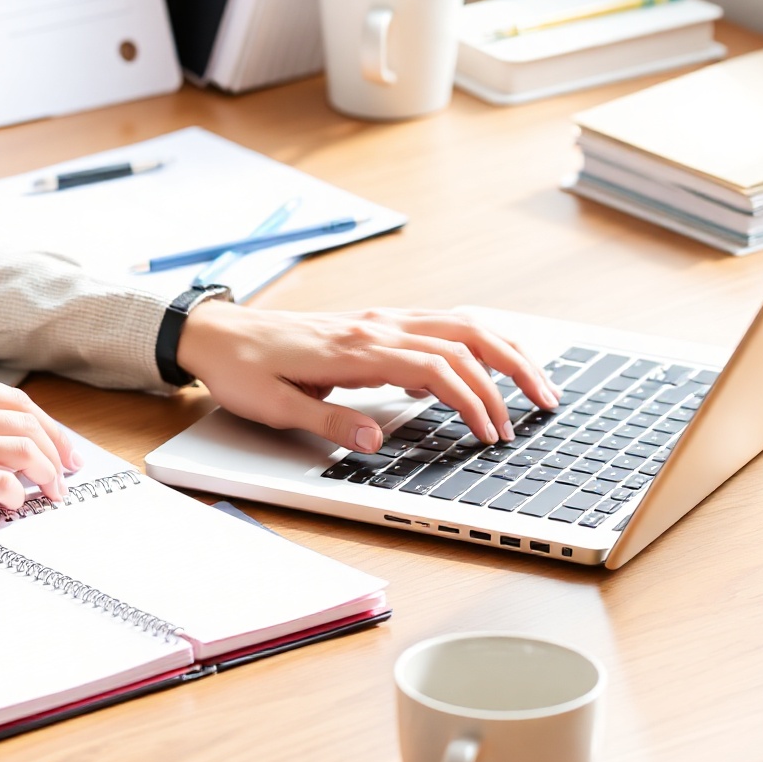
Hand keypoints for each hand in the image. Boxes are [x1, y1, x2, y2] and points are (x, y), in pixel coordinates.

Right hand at [0, 364, 81, 528]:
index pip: (12, 399)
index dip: (45, 424)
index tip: (58, 444)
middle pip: (28, 422)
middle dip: (58, 448)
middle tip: (69, 471)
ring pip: (25, 450)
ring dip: (48, 474)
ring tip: (53, 494)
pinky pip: (0, 484)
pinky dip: (17, 495)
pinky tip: (15, 506)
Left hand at [175, 301, 558, 453]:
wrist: (216, 332)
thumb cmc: (242, 369)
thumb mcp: (274, 406)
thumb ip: (329, 421)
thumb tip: (375, 439)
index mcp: (357, 347)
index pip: (437, 368)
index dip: (474, 401)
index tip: (494, 434)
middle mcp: (375, 326)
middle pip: (463, 337)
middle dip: (512, 368)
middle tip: (546, 403)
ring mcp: (376, 321)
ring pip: (456, 324)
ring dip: (501, 350)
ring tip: (534, 382)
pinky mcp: (372, 325)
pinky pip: (436, 326)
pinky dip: (472, 343)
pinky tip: (482, 369)